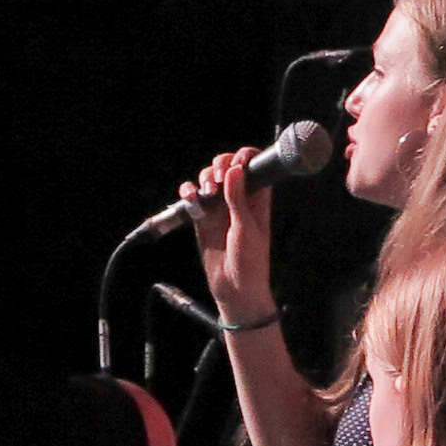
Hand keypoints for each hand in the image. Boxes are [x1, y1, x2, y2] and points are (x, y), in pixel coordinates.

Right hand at [175, 145, 277, 320]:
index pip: (253, 166)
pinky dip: (188, 192)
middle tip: (218, 178)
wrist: (234, 287)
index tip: (238, 163)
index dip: (244, 157)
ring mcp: (219, 207)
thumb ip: (238, 198)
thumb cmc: (250, 260)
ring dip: (203, 178)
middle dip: (220, 165)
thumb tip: (235, 169)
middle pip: (227, 167)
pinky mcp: (202, 218)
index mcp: (257, 198)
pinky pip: (192, 197)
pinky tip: (191, 198)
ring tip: (205, 193)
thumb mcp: (246, 227)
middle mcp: (238, 198)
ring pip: (208, 179)